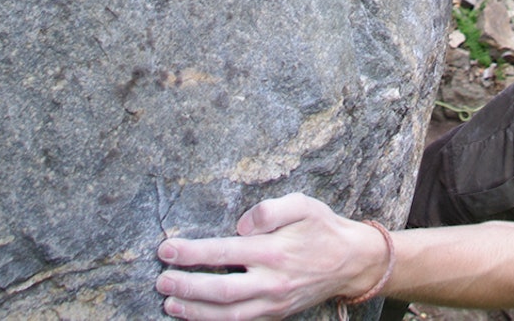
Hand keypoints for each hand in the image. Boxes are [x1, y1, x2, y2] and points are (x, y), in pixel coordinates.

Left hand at [155, 193, 387, 319]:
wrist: (352, 262)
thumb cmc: (323, 229)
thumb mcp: (303, 204)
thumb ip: (271, 209)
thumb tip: (241, 224)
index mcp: (275, 252)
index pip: (224, 253)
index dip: (192, 253)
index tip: (167, 249)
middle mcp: (272, 282)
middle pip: (221, 291)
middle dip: (186, 287)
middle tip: (161, 281)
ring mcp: (273, 303)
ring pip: (227, 315)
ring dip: (195, 311)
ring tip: (169, 303)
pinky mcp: (276, 314)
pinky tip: (196, 315)